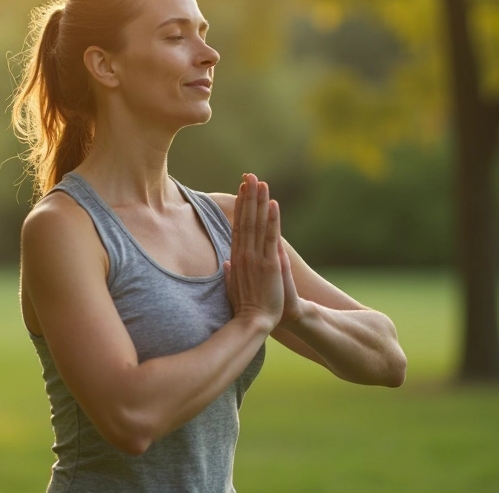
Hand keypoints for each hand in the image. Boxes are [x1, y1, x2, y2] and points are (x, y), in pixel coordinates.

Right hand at [223, 173, 300, 327]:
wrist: (254, 323)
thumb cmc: (246, 308)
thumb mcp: (233, 288)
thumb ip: (229, 274)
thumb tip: (226, 263)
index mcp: (236, 259)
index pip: (238, 227)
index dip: (240, 207)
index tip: (242, 190)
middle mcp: (244, 254)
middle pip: (246, 219)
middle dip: (248, 196)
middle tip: (250, 176)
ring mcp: (255, 258)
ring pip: (257, 224)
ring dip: (259, 201)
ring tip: (261, 182)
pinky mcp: (269, 264)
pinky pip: (270, 237)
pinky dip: (271, 219)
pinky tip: (272, 204)